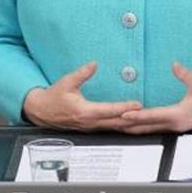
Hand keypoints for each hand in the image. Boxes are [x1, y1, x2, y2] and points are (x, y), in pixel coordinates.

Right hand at [22, 61, 142, 131]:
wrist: (41, 111)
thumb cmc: (53, 97)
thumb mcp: (66, 82)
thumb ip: (81, 74)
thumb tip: (94, 64)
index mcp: (84, 111)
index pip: (109, 110)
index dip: (125, 107)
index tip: (138, 104)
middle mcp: (89, 122)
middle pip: (116, 123)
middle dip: (133, 120)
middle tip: (149, 115)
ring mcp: (91, 127)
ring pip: (114, 128)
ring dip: (129, 125)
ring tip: (144, 121)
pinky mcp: (91, 128)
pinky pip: (109, 128)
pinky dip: (121, 126)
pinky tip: (130, 124)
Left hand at [120, 61, 191, 134]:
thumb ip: (186, 75)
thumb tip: (174, 64)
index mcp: (179, 115)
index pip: (154, 116)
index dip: (137, 115)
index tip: (123, 114)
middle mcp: (174, 124)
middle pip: (146, 127)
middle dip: (128, 125)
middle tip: (110, 123)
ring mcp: (174, 128)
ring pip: (148, 130)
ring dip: (132, 128)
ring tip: (115, 125)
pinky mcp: (174, 127)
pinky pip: (153, 129)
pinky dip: (141, 127)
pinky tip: (131, 125)